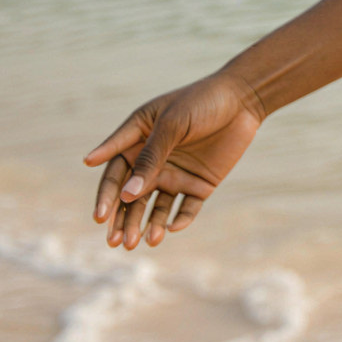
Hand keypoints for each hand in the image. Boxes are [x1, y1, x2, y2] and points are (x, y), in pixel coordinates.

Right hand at [83, 72, 265, 248]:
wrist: (242, 99)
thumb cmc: (200, 102)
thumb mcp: (172, 125)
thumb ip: (150, 158)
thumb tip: (126, 193)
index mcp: (137, 140)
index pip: (115, 173)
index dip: (106, 195)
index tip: (98, 217)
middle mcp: (152, 161)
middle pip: (132, 196)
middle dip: (123, 220)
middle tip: (116, 242)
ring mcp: (175, 174)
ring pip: (156, 207)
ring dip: (149, 225)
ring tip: (147, 242)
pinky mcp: (198, 184)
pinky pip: (186, 208)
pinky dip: (180, 220)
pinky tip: (173, 229)